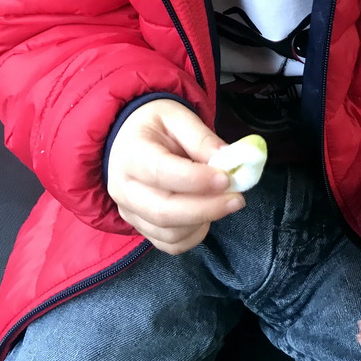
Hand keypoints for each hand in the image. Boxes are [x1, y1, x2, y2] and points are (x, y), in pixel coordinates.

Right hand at [107, 99, 244, 253]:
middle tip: (237, 198)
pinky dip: (193, 236)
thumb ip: (202, 138)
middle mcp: (123, 188)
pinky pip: (168, 244)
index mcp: (131, 153)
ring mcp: (129, 211)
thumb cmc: (154, 124)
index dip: (196, 180)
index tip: (227, 178)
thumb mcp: (177, 116)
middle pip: (164, 211)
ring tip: (223, 201)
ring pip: (168, 233)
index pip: (162, 172)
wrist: (127, 138)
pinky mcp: (139, 226)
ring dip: (203, 221)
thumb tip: (229, 162)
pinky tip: (207, 216)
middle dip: (206, 208)